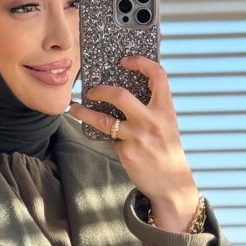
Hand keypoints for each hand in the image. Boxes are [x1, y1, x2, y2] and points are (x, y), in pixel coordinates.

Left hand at [68, 53, 199, 230]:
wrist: (171, 184)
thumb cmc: (167, 151)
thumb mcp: (167, 124)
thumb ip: (151, 108)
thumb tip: (123, 94)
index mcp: (166, 109)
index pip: (157, 75)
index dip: (140, 62)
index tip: (125, 61)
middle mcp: (151, 120)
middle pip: (119, 95)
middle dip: (100, 90)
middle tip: (91, 91)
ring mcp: (137, 137)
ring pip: (102, 119)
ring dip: (83, 113)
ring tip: (75, 109)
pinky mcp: (126, 152)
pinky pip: (110, 139)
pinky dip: (107, 137)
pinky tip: (105, 138)